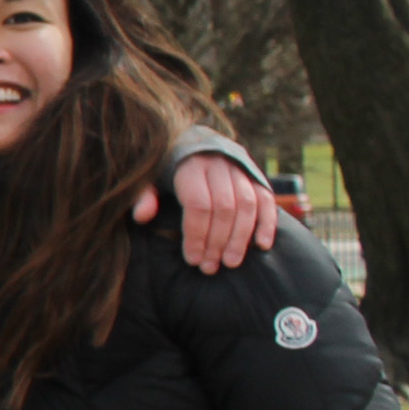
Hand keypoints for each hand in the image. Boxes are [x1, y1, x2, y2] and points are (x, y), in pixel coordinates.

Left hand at [135, 153, 277, 272]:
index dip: (196, 235)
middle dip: (217, 241)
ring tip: (231, 262)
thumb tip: (141, 216)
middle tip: (210, 267)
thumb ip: (146, 196)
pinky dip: (267, 222)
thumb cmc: (166, 168)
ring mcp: (240, 169)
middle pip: (224, 208)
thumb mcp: (150, 179)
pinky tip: (263, 245)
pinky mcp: (256, 175)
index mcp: (190, 165)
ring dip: (240, 237)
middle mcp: (219, 164)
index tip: (192, 259)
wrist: (193, 142)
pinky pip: (266, 199)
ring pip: (247, 205)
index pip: (198, 205)